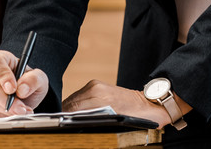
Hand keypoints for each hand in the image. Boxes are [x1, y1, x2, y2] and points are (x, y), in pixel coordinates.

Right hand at [0, 50, 48, 117]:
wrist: (22, 95)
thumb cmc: (28, 82)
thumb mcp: (39, 78)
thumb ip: (34, 80)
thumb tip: (22, 89)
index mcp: (0, 58)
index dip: (3, 77)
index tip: (13, 89)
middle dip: (8, 101)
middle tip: (22, 108)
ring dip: (6, 111)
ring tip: (20, 111)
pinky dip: (0, 117)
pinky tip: (10, 114)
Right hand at [62, 80, 184, 129]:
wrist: (151, 103)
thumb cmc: (138, 118)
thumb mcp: (117, 125)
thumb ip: (95, 123)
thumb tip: (78, 125)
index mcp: (99, 99)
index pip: (72, 109)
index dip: (64, 118)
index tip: (60, 126)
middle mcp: (95, 89)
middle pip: (70, 104)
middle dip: (65, 115)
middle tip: (62, 126)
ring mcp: (95, 85)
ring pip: (73, 99)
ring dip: (70, 109)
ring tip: (68, 121)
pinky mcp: (96, 84)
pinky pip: (80, 95)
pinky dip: (77, 104)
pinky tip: (78, 112)